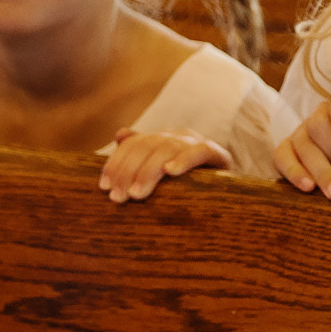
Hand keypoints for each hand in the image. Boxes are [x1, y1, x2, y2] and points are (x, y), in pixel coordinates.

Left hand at [101, 129, 229, 201]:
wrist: (226, 195)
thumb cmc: (185, 187)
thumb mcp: (160, 174)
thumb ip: (140, 155)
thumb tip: (120, 134)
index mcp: (162, 139)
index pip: (134, 143)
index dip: (117, 162)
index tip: (104, 186)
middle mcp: (179, 136)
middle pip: (147, 145)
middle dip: (128, 171)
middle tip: (118, 197)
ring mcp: (197, 143)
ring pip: (168, 148)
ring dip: (149, 171)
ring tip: (137, 194)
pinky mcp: (218, 154)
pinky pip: (200, 151)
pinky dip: (184, 159)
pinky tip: (170, 171)